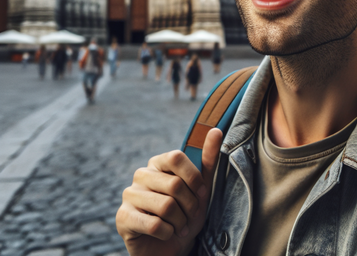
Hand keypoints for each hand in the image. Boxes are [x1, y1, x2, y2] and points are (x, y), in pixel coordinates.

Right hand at [116, 128, 222, 255]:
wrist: (170, 246)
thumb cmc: (185, 213)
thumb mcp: (201, 187)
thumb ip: (208, 158)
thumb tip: (216, 130)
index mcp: (158, 162)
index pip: (177, 157)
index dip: (193, 178)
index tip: (201, 194)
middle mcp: (141, 174)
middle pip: (174, 185)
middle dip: (190, 206)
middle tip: (190, 216)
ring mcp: (129, 194)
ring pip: (166, 206)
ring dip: (180, 222)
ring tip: (179, 226)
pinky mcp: (123, 217)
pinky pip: (155, 224)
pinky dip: (168, 233)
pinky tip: (166, 234)